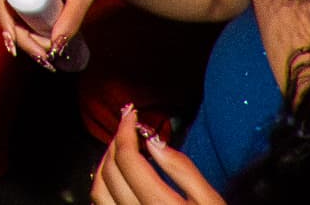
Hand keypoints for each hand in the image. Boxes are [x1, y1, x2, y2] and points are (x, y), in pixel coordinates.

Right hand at [0, 0, 114, 63]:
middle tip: (42, 56)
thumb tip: (54, 48)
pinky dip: (25, 26)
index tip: (15, 45)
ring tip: (46, 55)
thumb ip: (71, 20)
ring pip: (15, 10)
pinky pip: (20, 6)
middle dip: (21, 36)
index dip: (5, 23)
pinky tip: (35, 45)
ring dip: (24, 34)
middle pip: (9, 7)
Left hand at [92, 105, 225, 204]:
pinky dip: (102, 185)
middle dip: (114, 142)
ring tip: (120, 147)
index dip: (125, 130)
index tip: (132, 113)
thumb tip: (152, 140)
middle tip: (127, 126)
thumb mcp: (211, 201)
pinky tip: (116, 175)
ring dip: (104, 162)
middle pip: (109, 172)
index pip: (128, 160)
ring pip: (97, 190)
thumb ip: (182, 169)